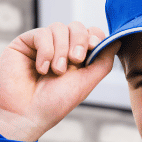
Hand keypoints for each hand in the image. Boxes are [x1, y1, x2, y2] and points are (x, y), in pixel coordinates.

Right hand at [0, 21, 120, 141]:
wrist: (23, 115)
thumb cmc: (53, 105)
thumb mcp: (85, 83)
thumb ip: (102, 62)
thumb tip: (118, 40)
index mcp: (76, 59)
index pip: (90, 34)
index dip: (95, 36)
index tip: (95, 46)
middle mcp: (59, 50)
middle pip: (77, 27)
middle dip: (80, 41)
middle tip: (75, 60)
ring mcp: (42, 45)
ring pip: (59, 27)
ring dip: (61, 49)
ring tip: (56, 71)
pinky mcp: (24, 43)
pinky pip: (41, 33)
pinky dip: (45, 51)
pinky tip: (42, 69)